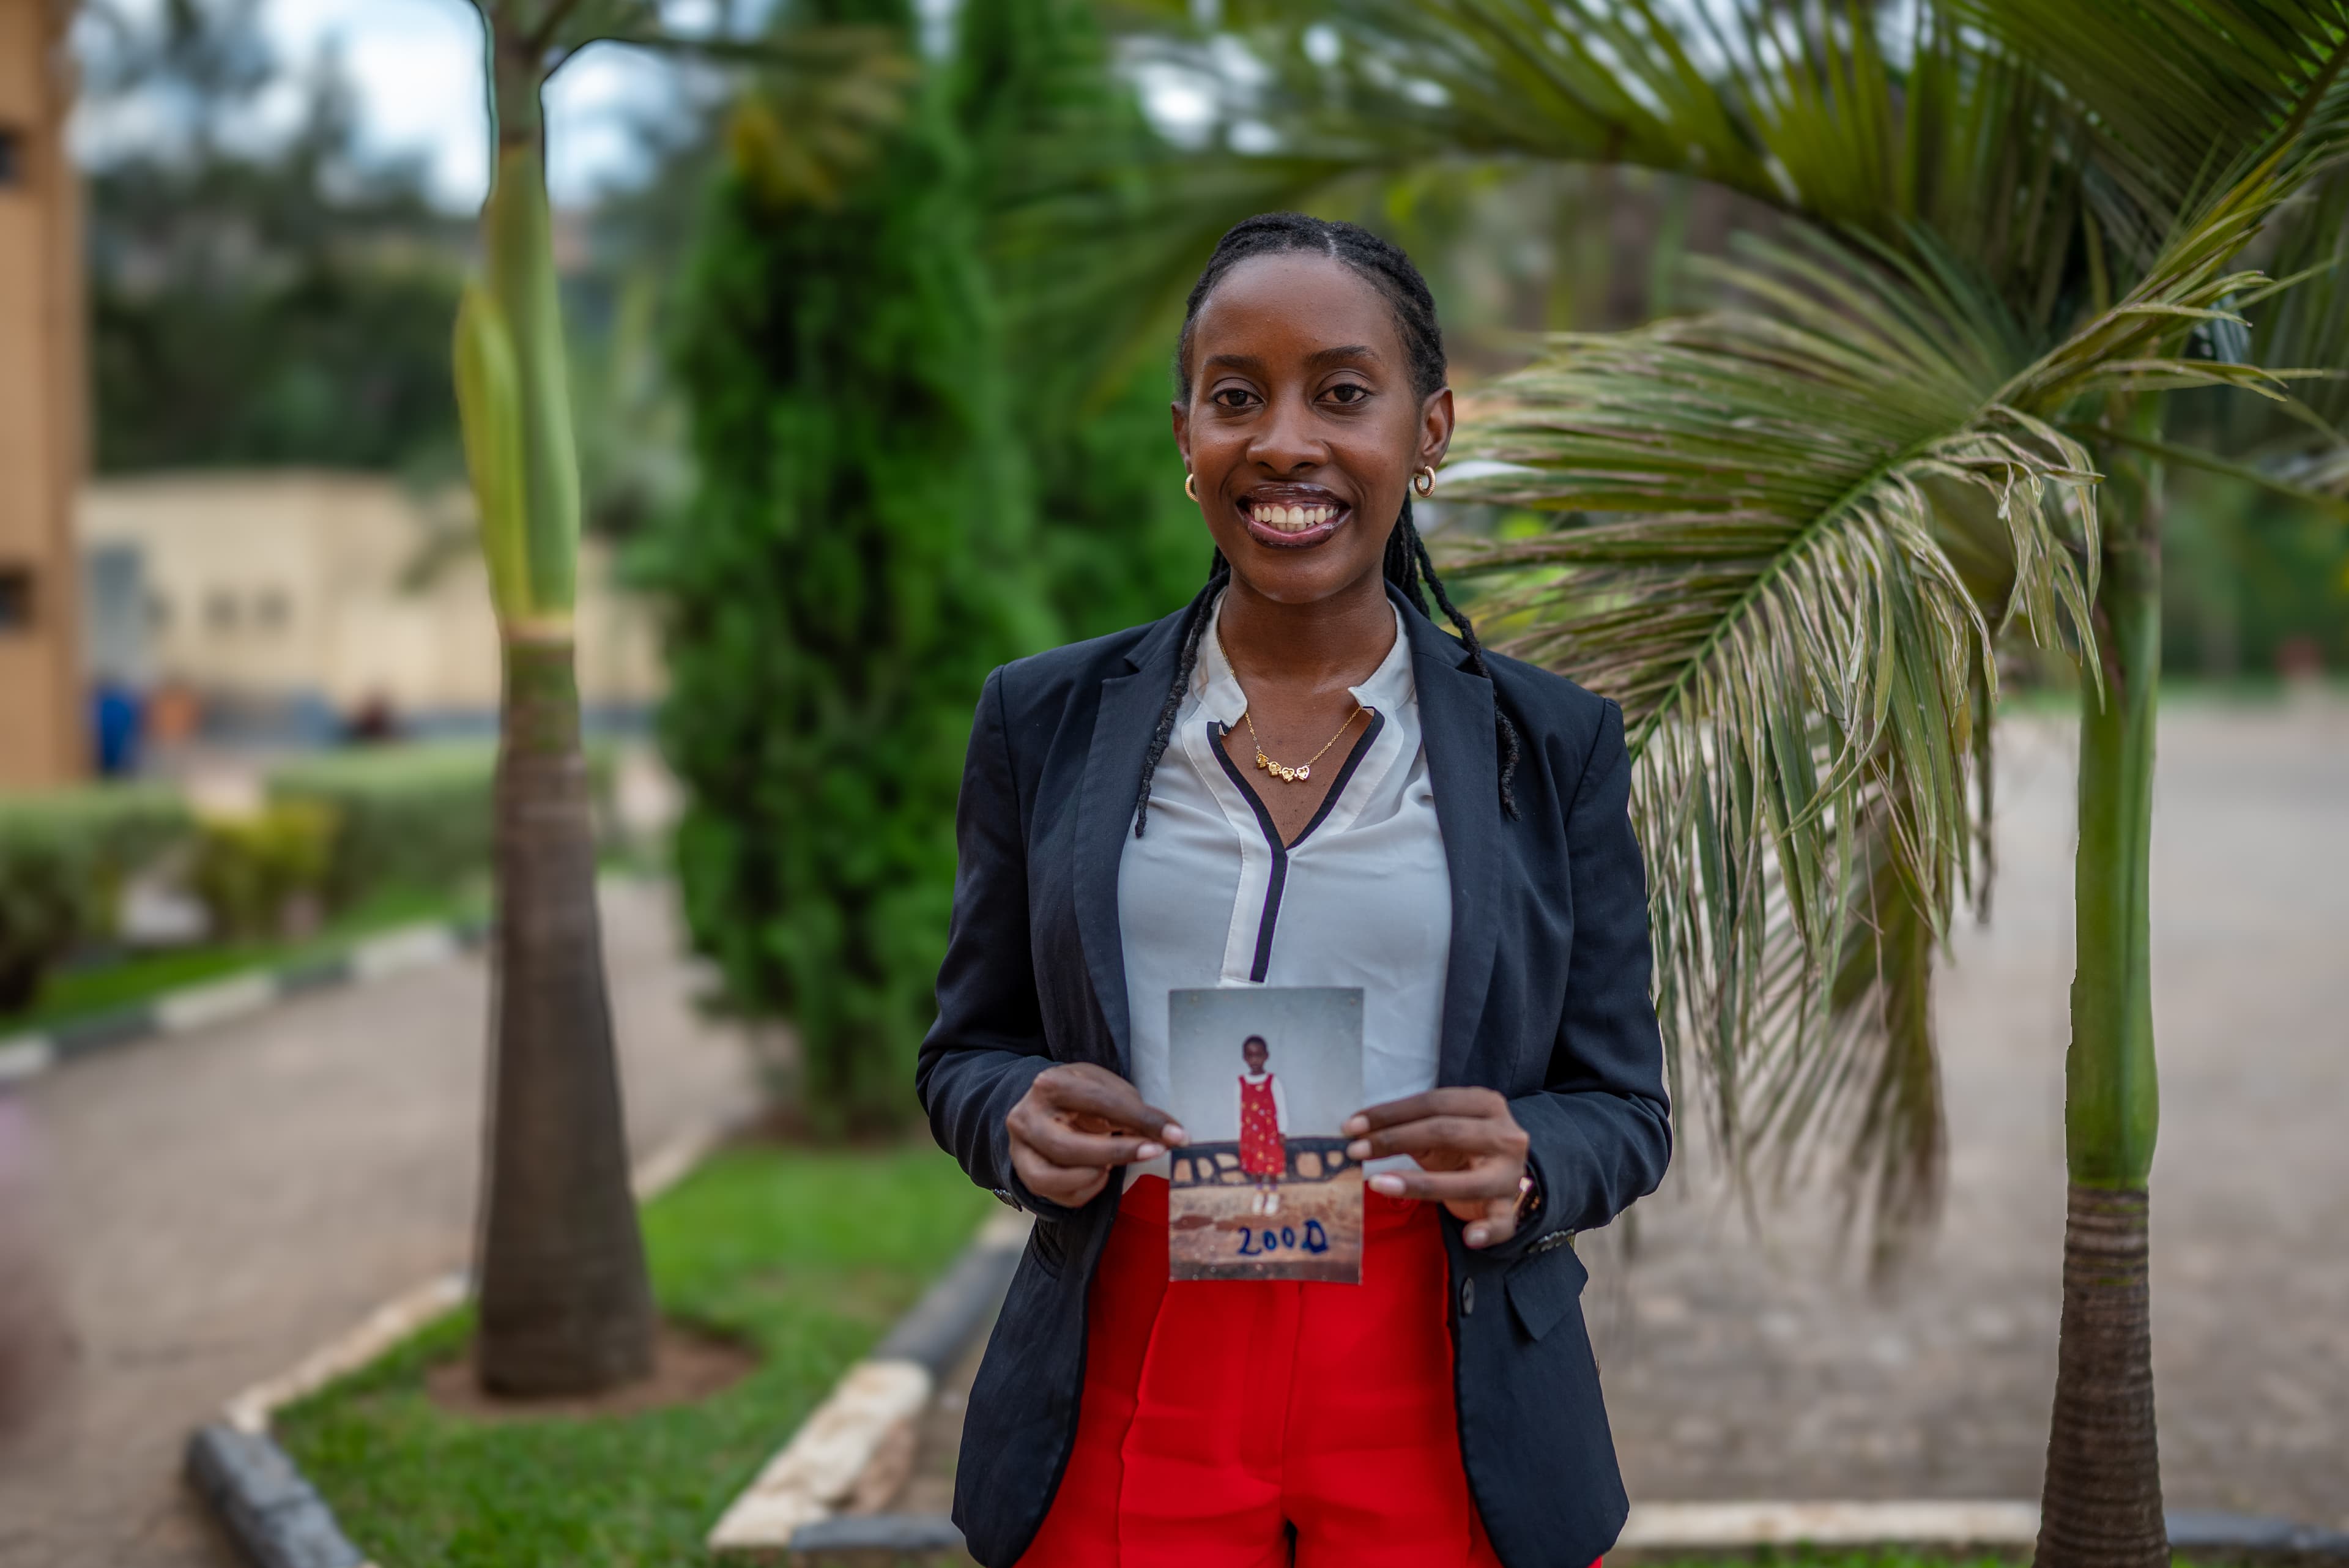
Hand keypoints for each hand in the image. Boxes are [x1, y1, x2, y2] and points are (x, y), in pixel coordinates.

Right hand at [1006, 1063, 1187, 1209]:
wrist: (1043, 1105)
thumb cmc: (1082, 1096)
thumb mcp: (1106, 1088)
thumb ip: (1134, 1110)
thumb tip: (1171, 1136)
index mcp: (1050, 1085)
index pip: (1100, 1104)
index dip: (1141, 1120)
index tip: (1176, 1135)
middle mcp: (1026, 1117)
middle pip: (1069, 1148)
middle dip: (1117, 1153)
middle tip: (1154, 1153)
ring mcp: (1020, 1148)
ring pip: (1054, 1178)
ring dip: (1093, 1176)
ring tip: (1112, 1165)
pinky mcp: (1023, 1173)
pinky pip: (1057, 1196)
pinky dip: (1085, 1190)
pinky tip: (1098, 1175)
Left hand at [1344, 1088, 1529, 1249]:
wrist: (1504, 1172)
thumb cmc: (1462, 1146)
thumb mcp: (1439, 1131)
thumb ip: (1409, 1128)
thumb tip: (1359, 1131)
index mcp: (1486, 1104)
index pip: (1434, 1103)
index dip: (1390, 1113)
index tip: (1352, 1125)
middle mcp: (1505, 1135)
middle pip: (1446, 1133)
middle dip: (1395, 1140)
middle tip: (1355, 1150)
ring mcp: (1511, 1174)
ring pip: (1467, 1182)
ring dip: (1420, 1185)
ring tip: (1378, 1184)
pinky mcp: (1511, 1207)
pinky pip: (1501, 1223)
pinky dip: (1487, 1231)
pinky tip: (1470, 1237)